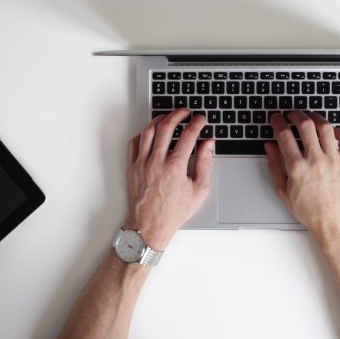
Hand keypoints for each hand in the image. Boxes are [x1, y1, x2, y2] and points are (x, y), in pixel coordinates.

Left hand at [125, 109, 213, 248]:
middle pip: (166, 127)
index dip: (196, 123)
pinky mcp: (131, 167)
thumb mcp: (199, 190)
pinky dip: (142, 133)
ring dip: (159, 120)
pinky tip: (149, 131)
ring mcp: (141, 163)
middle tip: (184, 112)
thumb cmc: (174, 211)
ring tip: (167, 116)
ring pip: (148, 132)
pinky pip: (133, 143)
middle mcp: (156, 162)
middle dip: (177, 115)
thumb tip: (208, 145)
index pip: (188, 136)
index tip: (200, 119)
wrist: (150, 226)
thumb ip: (205, 164)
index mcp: (175, 167)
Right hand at [264, 111, 339, 244]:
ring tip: (309, 117)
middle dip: (295, 114)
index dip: (278, 121)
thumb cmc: (309, 211)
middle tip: (291, 114)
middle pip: (305, 124)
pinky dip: (338, 130)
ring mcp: (334, 160)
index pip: (284, 135)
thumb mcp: (283, 191)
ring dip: (315, 117)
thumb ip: (275, 165)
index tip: (276, 118)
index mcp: (297, 167)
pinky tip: (331, 131)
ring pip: (325, 127)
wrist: (334, 223)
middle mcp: (316, 160)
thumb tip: (269, 146)